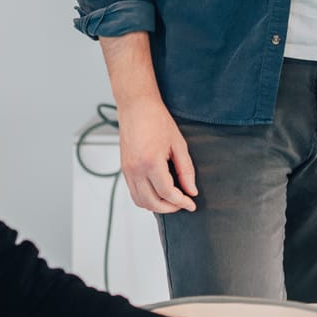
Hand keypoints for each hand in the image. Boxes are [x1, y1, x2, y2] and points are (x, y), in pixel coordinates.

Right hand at [118, 96, 196, 212]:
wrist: (136, 108)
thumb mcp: (178, 144)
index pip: (167, 193)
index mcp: (151, 162)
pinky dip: (146, 199)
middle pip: (152, 202)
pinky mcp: (124, 170)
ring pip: (140, 201)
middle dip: (170, 208)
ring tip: (172, 201)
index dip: (182, 202)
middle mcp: (136, 170)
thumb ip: (186, 170)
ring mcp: (127, 171)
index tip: (191, 204)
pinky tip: (159, 193)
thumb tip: (191, 191)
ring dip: (157, 206)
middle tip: (183, 204)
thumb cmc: (158, 121)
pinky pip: (134, 193)